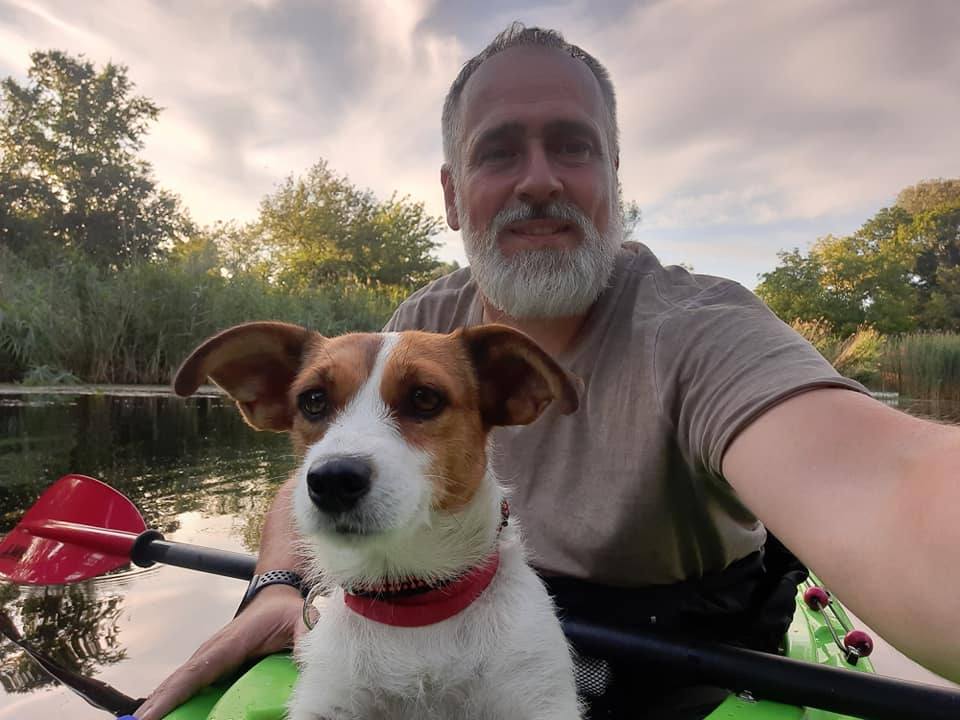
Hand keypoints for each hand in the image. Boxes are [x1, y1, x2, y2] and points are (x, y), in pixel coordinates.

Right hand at [134, 584, 311, 719]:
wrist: (276, 596)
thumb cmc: (286, 611)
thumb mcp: (302, 621)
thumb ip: (306, 639)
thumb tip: (305, 662)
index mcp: (230, 644)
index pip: (195, 673)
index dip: (171, 696)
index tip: (149, 716)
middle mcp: (211, 652)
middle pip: (177, 683)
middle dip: (155, 707)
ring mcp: (207, 660)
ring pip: (177, 686)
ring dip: (159, 706)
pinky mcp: (210, 668)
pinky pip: (187, 687)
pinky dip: (172, 702)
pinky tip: (162, 716)